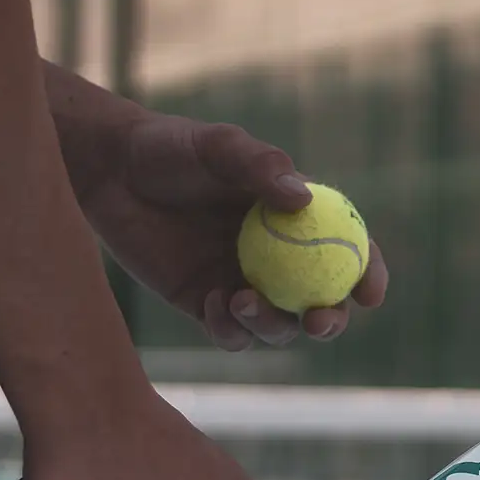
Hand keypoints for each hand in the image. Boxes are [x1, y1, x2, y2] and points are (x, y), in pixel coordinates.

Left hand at [78, 115, 388, 348]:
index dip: (369, 275)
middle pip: (322, 302)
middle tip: (318, 319)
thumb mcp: (217, 146)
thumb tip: (303, 199)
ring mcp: (244, 284)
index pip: (350, 250)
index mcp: (299, 220)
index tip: (370, 294)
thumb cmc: (171, 148)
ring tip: (241, 300)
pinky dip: (230, 329)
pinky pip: (230, 333)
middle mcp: (279, 258)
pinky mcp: (205, 305)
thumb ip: (259, 166)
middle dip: (330, 321)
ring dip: (273, 326)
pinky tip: (212, 303)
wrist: (109, 172)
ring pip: (278, 327)